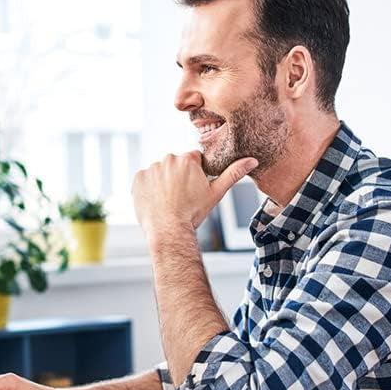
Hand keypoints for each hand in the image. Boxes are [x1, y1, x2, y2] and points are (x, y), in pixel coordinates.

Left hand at [132, 151, 257, 235]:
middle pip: (176, 164)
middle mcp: (168, 159)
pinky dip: (149, 188)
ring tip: (168, 200)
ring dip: (163, 182)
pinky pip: (145, 179)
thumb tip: (252, 160)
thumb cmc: (193, 213)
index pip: (193, 160)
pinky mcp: (138, 178)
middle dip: (178, 177)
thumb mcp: (216, 193)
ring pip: (160, 171)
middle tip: (181, 197)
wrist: (169, 230)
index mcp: (187, 159)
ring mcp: (151, 168)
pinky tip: (156, 201)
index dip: (195, 174)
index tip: (193, 188)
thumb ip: (233, 173)